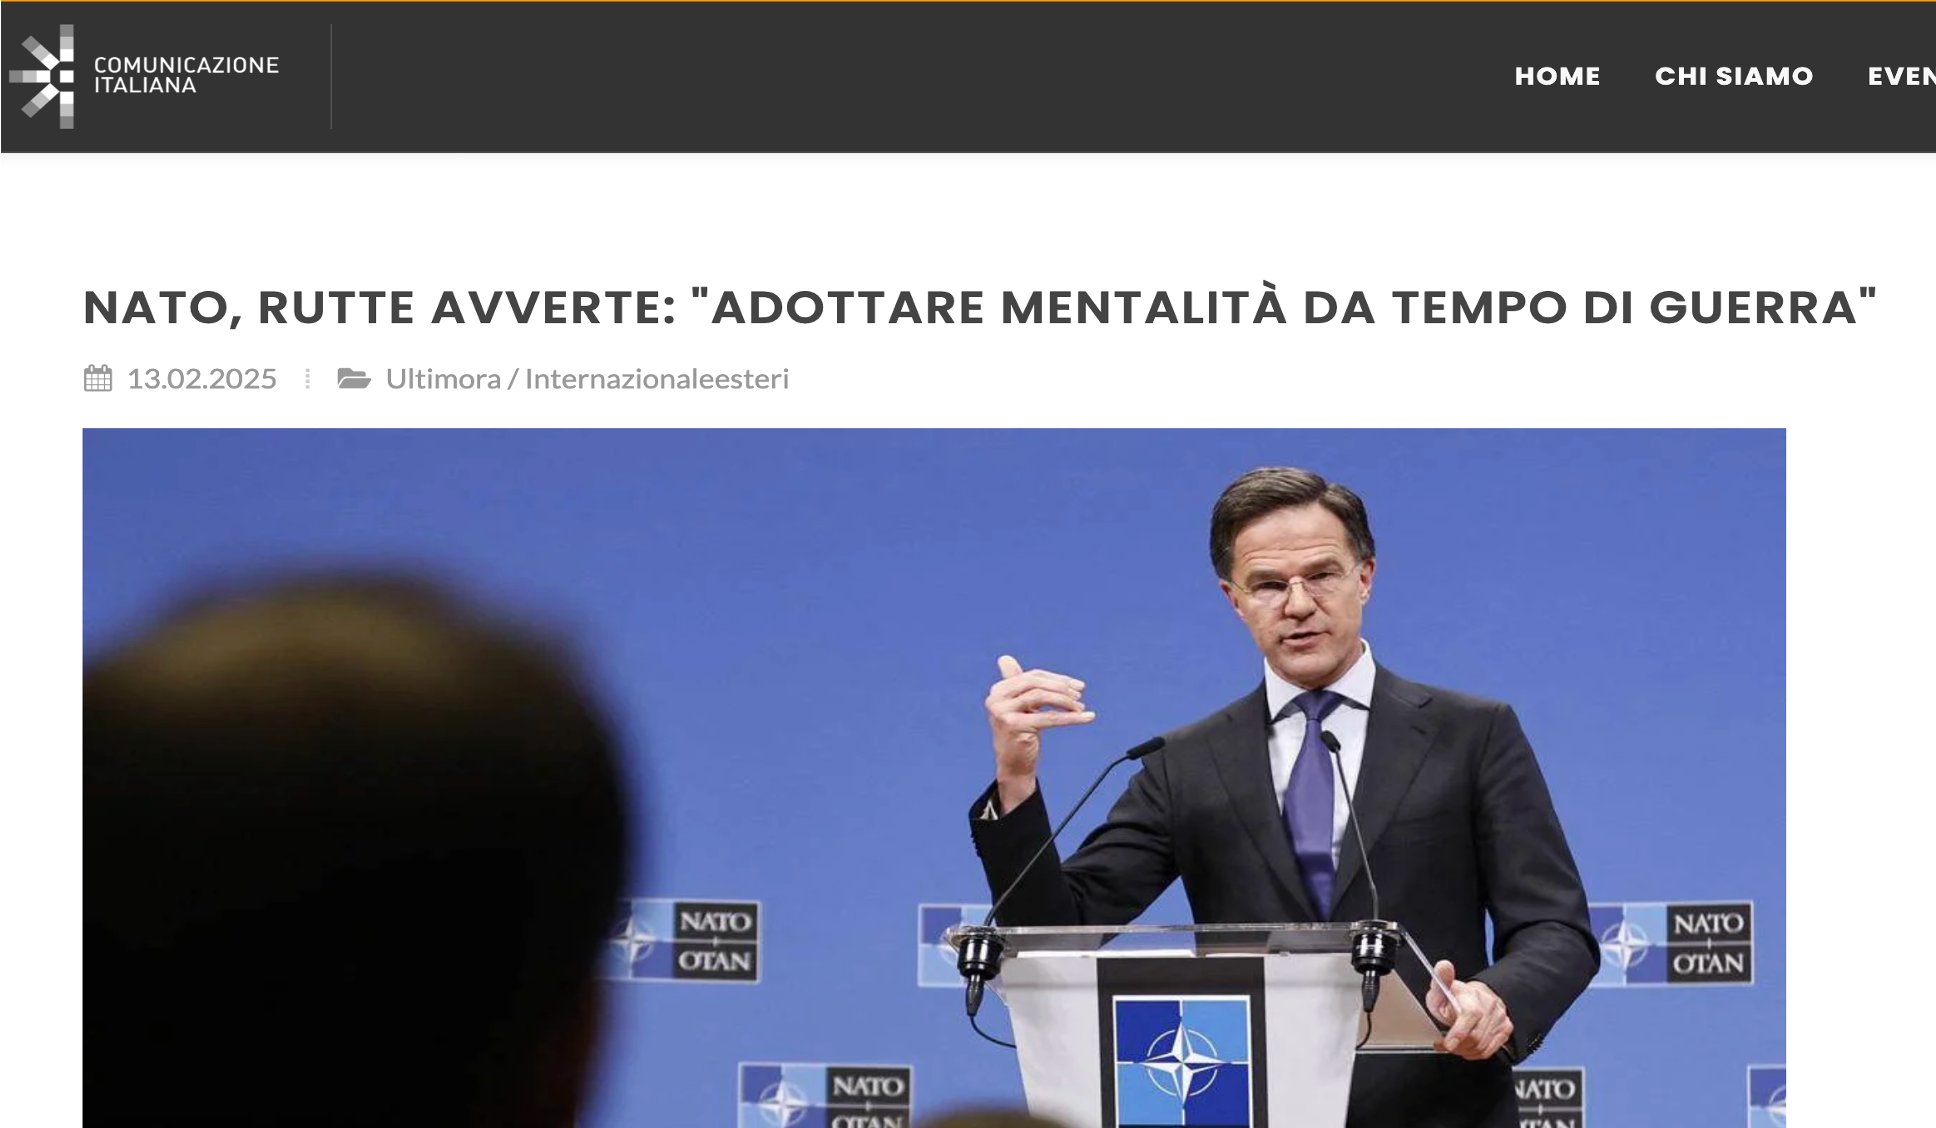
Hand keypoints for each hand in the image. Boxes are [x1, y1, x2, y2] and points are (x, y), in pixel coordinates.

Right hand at [986, 654, 1094, 809]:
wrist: (1013, 764)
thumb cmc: (1019, 733)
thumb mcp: (1018, 705)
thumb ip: (1015, 684)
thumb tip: (1005, 658)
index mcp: (998, 690)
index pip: (1033, 676)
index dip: (1057, 679)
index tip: (1078, 686)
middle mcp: (996, 698)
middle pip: (1036, 683)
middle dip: (1062, 687)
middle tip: (1080, 696)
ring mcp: (1003, 712)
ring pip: (1041, 697)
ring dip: (1065, 701)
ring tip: (1081, 708)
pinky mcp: (1014, 726)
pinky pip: (1048, 718)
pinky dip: (1070, 718)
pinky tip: (1087, 718)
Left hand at [1427, 959, 1512, 1060]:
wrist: (1476, 998)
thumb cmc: (1456, 997)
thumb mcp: (1442, 989)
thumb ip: (1440, 980)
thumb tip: (1443, 965)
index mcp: (1473, 995)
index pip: (1470, 1014)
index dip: (1459, 1032)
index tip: (1448, 1043)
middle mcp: (1490, 1006)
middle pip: (1475, 1036)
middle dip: (1457, 1045)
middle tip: (1445, 1045)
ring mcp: (1500, 1018)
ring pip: (1481, 1046)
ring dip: (1464, 1050)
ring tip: (1454, 1045)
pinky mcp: (1506, 1029)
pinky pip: (1489, 1050)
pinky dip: (1474, 1053)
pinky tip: (1465, 1047)